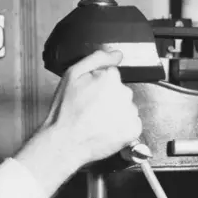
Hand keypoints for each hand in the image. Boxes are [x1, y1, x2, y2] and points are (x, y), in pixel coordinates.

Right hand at [43, 49, 142, 166]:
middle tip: (90, 110)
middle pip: (120, 91)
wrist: (65, 142)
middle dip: (108, 98)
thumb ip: (97, 59)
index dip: (97, 85)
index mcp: (110, 78)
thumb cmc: (65, 112)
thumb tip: (116, 54)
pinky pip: (131, 123)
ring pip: (126, 107)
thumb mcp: (72, 75)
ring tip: (96, 121)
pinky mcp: (133, 129)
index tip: (88, 95)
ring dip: (115, 113)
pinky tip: (106, 130)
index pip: (111, 75)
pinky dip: (121, 127)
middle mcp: (124, 93)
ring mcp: (130, 112)